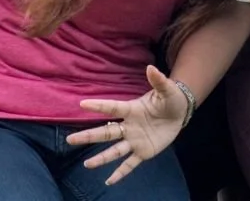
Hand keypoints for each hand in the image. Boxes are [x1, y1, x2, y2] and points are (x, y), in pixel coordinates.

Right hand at [66, 65, 191, 185]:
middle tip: (70, 140)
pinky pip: (130, 164)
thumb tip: (151, 68)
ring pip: (114, 150)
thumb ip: (158, 80)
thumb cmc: (170, 98)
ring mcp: (135, 140)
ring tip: (86, 165)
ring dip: (101, 158)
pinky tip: (109, 181)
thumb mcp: (167, 89)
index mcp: (131, 109)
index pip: (112, 108)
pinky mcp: (144, 152)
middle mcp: (129, 126)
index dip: (98, 106)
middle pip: (106, 132)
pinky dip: (120, 173)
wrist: (179, 113)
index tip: (82, 104)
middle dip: (88, 136)